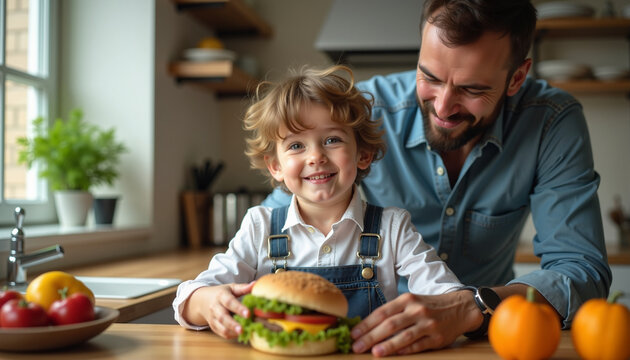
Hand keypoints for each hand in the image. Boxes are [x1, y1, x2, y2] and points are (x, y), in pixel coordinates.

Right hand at [183, 282, 254, 338]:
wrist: (202, 300)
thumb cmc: (221, 293)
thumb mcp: (230, 288)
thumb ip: (242, 288)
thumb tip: (255, 284)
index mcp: (220, 296)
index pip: (229, 302)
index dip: (238, 308)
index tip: (248, 313)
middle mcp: (215, 307)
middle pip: (223, 317)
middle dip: (233, 324)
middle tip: (243, 329)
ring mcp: (213, 318)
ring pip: (221, 327)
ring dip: (232, 332)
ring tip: (244, 333)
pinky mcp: (213, 326)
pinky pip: (222, 333)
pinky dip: (231, 335)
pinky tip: (241, 334)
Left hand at [351, 291, 481, 356]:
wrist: (460, 307)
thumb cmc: (429, 306)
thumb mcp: (411, 302)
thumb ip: (393, 312)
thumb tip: (368, 326)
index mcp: (406, 300)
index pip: (382, 312)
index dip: (366, 324)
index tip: (353, 334)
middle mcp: (416, 310)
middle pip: (390, 324)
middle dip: (371, 336)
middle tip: (357, 346)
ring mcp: (428, 324)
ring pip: (404, 335)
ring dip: (388, 345)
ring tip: (374, 353)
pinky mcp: (438, 337)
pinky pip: (419, 344)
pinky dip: (407, 349)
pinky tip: (396, 354)